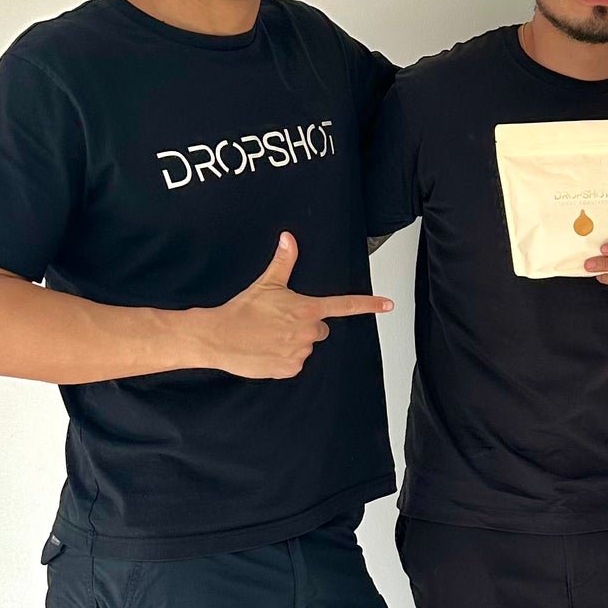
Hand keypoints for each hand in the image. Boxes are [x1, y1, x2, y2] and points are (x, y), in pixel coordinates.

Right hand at [195, 234, 391, 379]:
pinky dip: (284, 358)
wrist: (219, 337)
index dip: (368, 304)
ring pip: (306, 346)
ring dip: (293, 342)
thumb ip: (283, 262)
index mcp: (307, 309)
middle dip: (305, 325)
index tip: (388, 305)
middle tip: (280, 321)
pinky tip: (266, 350)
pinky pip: (295, 363)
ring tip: (268, 336)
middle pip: (320, 328)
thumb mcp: (265, 283)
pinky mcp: (289, 369)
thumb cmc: (242, 310)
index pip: (344, 306)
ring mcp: (300, 353)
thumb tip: (289, 238)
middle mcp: (308, 332)